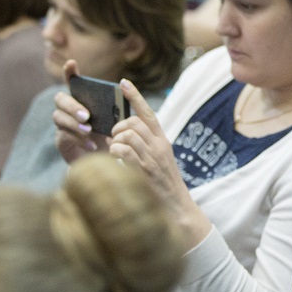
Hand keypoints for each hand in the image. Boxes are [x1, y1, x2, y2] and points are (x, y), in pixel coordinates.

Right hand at [53, 60, 110, 162]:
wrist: (106, 160)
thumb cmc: (110, 135)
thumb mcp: (115, 121)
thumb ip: (115, 109)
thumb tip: (122, 95)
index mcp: (82, 99)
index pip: (71, 81)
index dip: (69, 72)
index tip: (72, 63)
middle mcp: (68, 109)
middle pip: (60, 99)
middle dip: (72, 106)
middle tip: (86, 115)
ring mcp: (62, 124)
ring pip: (58, 117)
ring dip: (73, 123)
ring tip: (88, 130)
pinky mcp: (61, 140)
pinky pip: (63, 136)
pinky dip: (78, 140)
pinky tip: (91, 145)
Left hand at [108, 78, 211, 248]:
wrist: (178, 209)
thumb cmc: (163, 188)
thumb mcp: (159, 163)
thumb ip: (145, 148)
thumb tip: (122, 136)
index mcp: (163, 142)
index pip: (148, 113)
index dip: (135, 96)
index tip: (123, 82)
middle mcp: (159, 146)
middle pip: (134, 122)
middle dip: (118, 127)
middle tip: (114, 138)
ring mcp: (152, 158)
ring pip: (128, 134)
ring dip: (115, 140)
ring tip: (114, 150)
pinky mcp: (144, 170)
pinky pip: (123, 150)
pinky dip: (114, 151)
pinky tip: (114, 159)